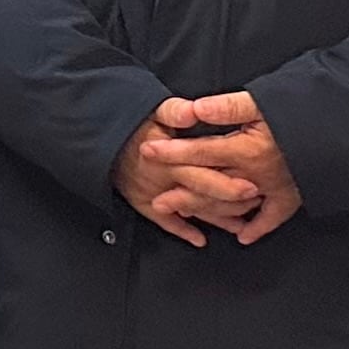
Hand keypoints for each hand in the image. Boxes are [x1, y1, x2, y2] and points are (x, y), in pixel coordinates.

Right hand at [111, 108, 260, 246]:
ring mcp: (154, 193)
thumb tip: (194, 110)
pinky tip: (200, 240)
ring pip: (191, 211)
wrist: (93, 138)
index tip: (253, 187)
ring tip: (240, 223)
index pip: (204, 174)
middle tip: (255, 204)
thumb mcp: (150, 109)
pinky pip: (165, 221)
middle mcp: (164, 179)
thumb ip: (173, 110)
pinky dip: (183, 231)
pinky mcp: (142, 202)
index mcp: (169, 158)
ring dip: (216, 219)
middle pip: (203, 196)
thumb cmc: (126, 123)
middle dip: (230, 202)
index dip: (229, 183)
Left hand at [145, 91, 303, 243]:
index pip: (200, 152)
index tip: (147, 151)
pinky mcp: (294, 197)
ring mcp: (274, 189)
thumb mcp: (263, 101)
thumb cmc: (301, 112)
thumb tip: (194, 109)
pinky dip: (257, 227)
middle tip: (157, 201)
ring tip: (185, 214)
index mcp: (246, 150)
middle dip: (182, 193)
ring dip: (208, 211)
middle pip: (211, 186)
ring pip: (233, 205)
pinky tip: (242, 237)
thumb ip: (227, 107)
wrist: (345, 129)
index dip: (172, 152)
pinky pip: (272, 218)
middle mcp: (256, 175)